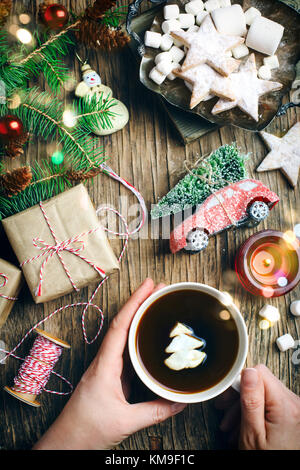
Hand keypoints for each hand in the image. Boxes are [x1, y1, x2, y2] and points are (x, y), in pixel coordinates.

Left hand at [33, 278, 185, 449]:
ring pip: (125, 336)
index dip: (135, 302)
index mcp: (105, 365)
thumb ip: (155, 411)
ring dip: (140, 319)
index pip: (120, 325)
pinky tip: (151, 337)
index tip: (149, 284)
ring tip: (158, 305)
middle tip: (160, 289)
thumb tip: (181, 401)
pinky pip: (127, 352)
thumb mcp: (125, 421)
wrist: (67, 443)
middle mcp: (105, 361)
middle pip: (123, 324)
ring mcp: (108, 368)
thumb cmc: (86, 430)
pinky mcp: (111, 378)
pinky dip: (140, 339)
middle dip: (141, 303)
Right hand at [215, 365, 299, 449]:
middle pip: (261, 382)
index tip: (228, 395)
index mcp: (285, 406)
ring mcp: (294, 408)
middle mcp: (294, 403)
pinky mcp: (291, 413)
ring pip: (263, 392)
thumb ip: (251, 400)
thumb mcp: (252, 433)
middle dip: (240, 397)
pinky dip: (255, 411)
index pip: (259, 372)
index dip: (240, 382)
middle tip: (224, 410)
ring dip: (244, 406)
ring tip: (232, 424)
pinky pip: (270, 402)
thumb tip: (248, 372)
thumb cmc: (265, 458)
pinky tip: (243, 424)